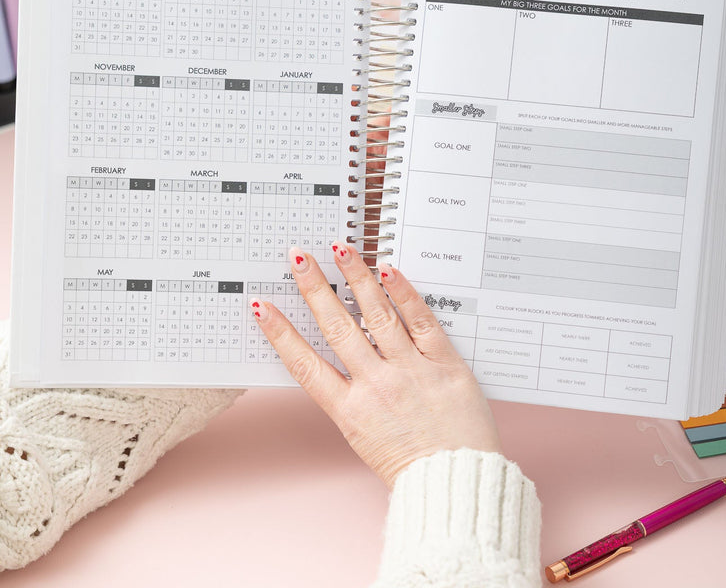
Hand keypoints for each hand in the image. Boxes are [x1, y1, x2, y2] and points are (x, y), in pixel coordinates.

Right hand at [250, 243, 502, 488]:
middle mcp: (376, 386)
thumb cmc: (411, 464)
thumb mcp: (366, 437)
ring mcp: (410, 371)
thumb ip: (352, 397)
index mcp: (350, 411)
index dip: (280, 333)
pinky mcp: (444, 363)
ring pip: (377, 315)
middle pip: (338, 329)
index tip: (262, 307)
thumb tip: (344, 352)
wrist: (457, 482)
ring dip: (355, 278)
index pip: (305, 365)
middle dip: (315, 289)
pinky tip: (388, 270)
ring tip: (341, 249)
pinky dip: (403, 293)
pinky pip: (421, 321)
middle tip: (299, 258)